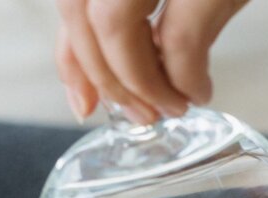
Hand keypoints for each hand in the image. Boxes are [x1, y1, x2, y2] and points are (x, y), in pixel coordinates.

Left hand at [55, 0, 249, 123]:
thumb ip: (125, 8)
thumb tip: (104, 78)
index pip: (68, 1)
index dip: (71, 59)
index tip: (85, 104)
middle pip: (80, 13)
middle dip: (108, 79)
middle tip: (140, 116)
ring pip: (113, 27)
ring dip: (141, 84)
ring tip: (171, 106)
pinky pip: (179, 39)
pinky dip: (184, 77)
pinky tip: (198, 91)